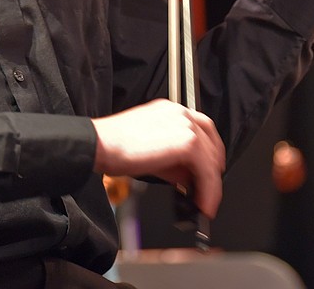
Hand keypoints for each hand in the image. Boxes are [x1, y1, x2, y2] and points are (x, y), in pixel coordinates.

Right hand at [91, 98, 225, 217]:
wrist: (100, 144)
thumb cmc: (115, 147)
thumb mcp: (151, 153)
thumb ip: (173, 163)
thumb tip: (188, 178)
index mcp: (169, 111)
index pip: (200, 129)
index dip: (207, 153)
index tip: (207, 170)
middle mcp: (179, 113)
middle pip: (212, 140)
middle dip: (213, 168)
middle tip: (210, 189)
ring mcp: (184, 125)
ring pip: (211, 158)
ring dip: (211, 184)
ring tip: (205, 202)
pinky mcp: (187, 141)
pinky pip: (206, 170)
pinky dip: (208, 190)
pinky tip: (202, 202)